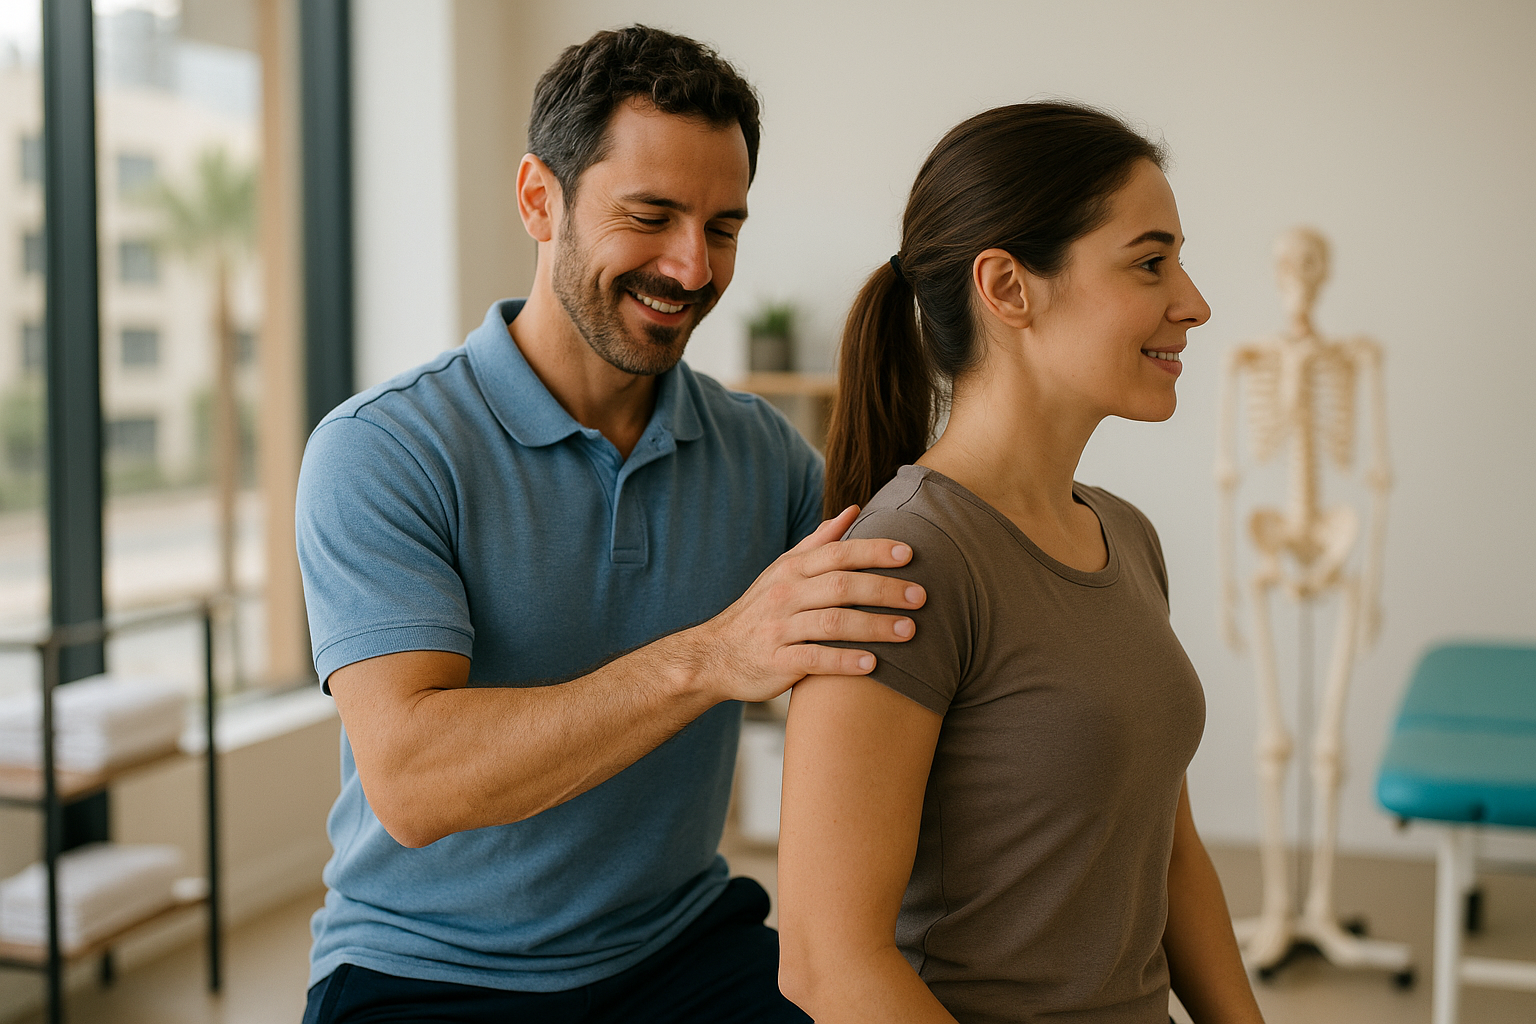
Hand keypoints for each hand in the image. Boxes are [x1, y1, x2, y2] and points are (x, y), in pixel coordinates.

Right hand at [685, 506, 924, 704]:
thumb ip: (819, 542)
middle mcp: (786, 595)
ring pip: (833, 623)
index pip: (838, 552)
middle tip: (921, 596)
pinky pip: (815, 659)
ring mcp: (780, 629)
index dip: (874, 551)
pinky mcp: (777, 662)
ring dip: (875, 626)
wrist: (714, 655)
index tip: (910, 554)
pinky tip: (873, 665)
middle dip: (885, 590)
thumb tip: (853, 510)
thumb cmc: (760, 610)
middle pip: (841, 586)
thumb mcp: (783, 570)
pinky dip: (845, 661)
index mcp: (792, 569)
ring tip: (909, 632)